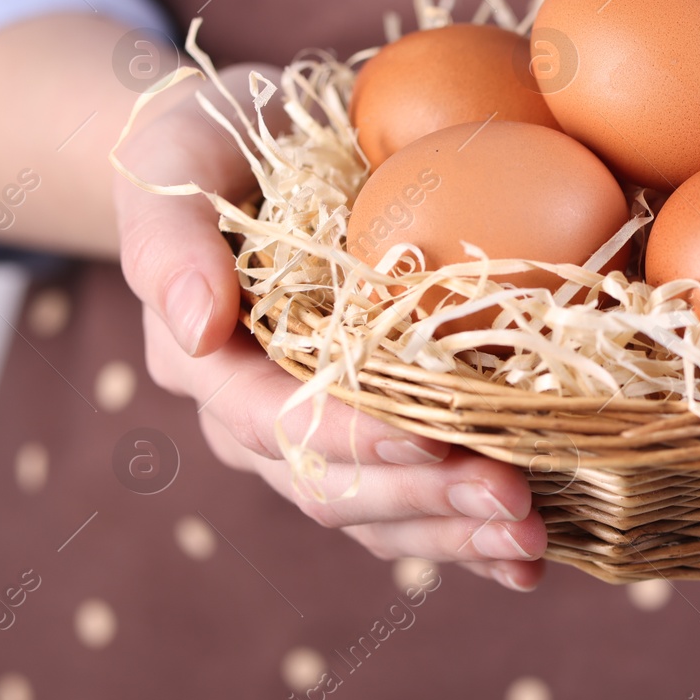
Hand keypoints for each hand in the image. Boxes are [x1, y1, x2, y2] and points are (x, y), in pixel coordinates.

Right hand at [114, 63, 546, 589]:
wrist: (254, 144)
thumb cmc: (218, 139)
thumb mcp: (178, 157)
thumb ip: (168, 237)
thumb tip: (196, 325)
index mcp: (207, 361)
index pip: (276, 421)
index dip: (352, 439)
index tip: (430, 439)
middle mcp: (252, 416)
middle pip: (336, 485)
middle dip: (426, 499)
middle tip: (514, 500)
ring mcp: (309, 436)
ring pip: (378, 511)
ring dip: (456, 534)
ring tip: (531, 541)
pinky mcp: (365, 434)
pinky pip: (409, 503)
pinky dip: (466, 536)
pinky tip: (527, 560)